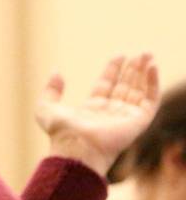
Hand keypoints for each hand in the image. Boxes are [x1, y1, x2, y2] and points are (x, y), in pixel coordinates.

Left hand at [35, 53, 158, 177]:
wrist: (77, 147)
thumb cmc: (61, 132)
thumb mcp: (46, 107)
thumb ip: (51, 90)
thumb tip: (56, 72)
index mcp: (92, 109)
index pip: (107, 85)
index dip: (113, 70)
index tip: (120, 55)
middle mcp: (111, 113)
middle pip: (125, 86)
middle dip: (133, 69)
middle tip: (141, 53)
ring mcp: (125, 117)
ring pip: (139, 91)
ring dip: (144, 73)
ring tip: (148, 55)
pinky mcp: (138, 121)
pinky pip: (150, 100)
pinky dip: (153, 84)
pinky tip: (152, 68)